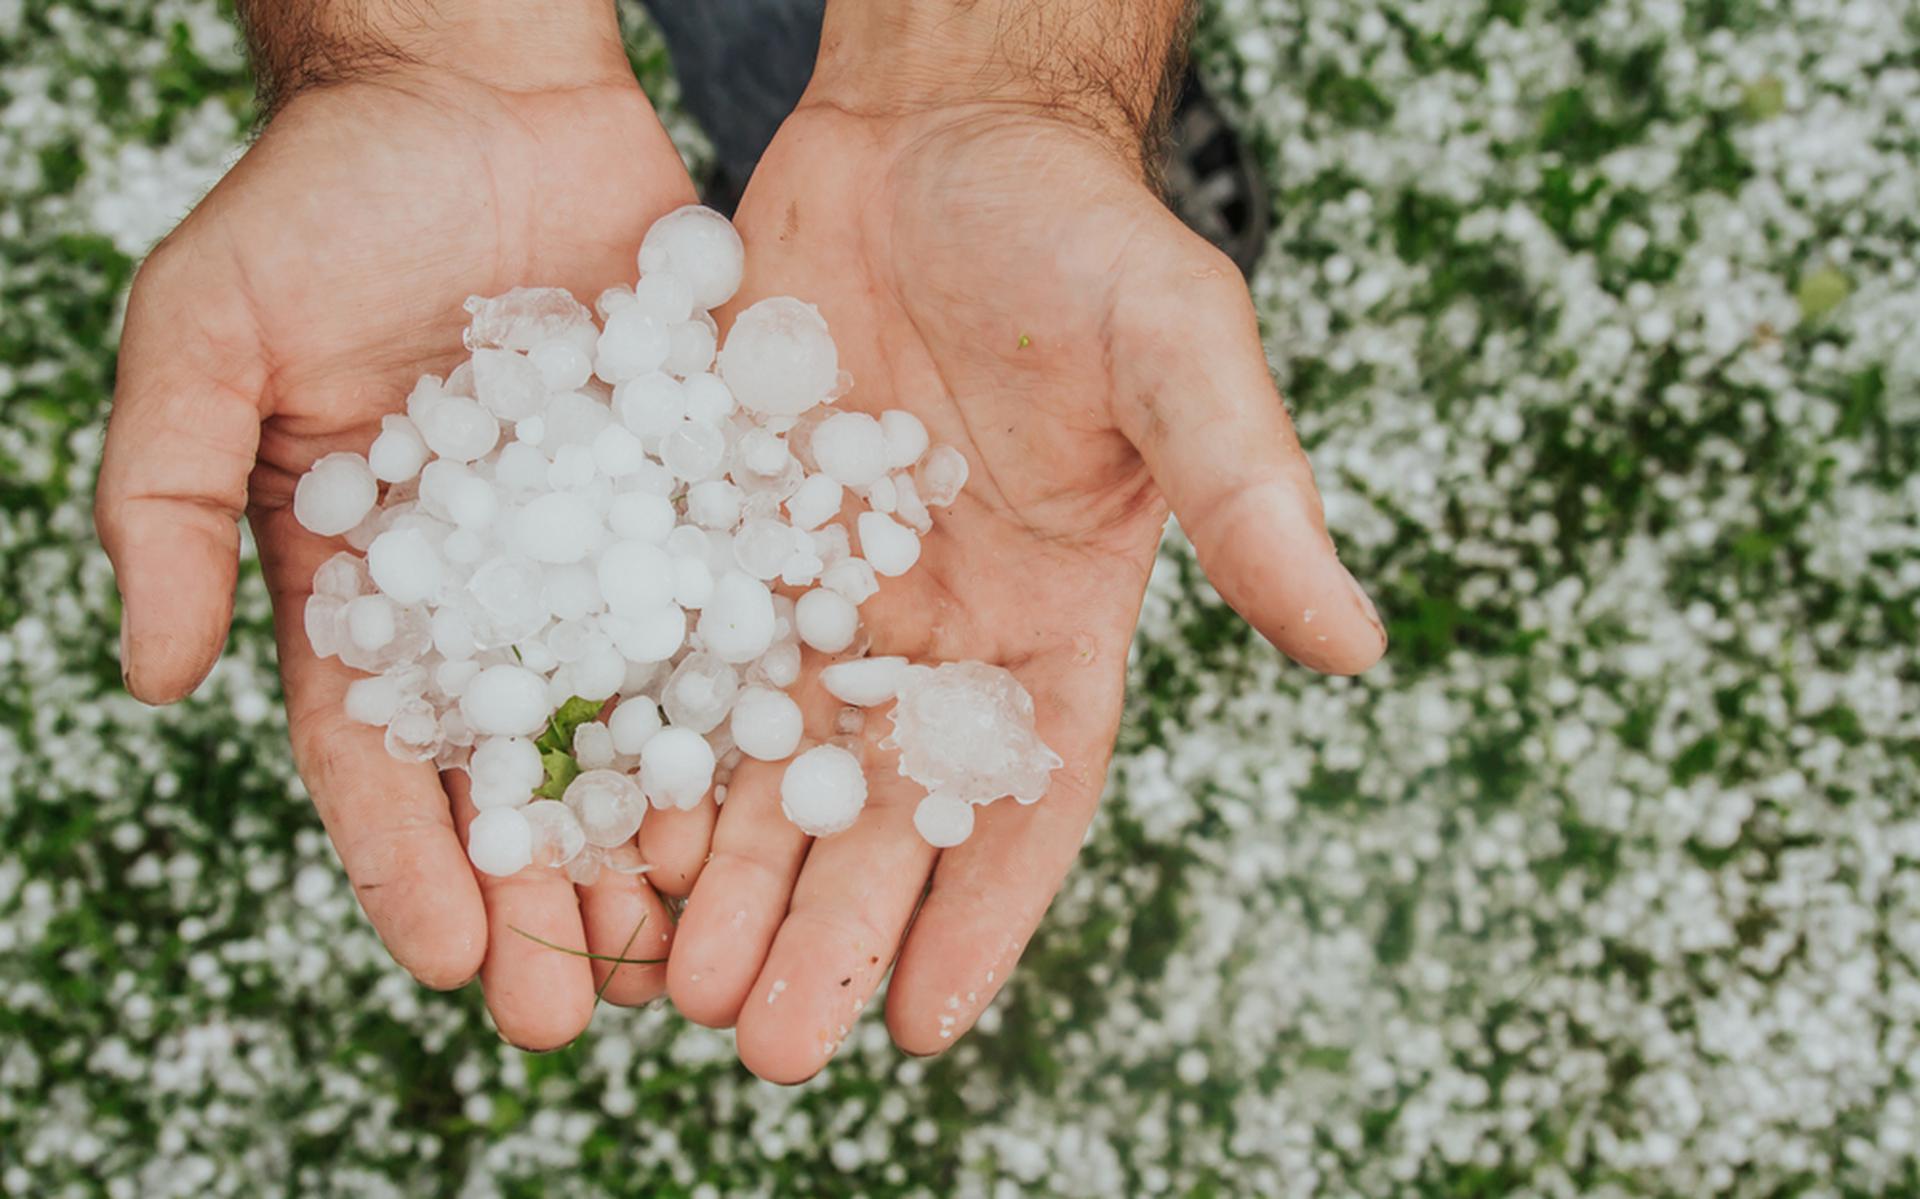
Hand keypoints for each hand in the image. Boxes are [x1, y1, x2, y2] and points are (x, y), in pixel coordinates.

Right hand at [94, 43, 697, 1046]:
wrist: (478, 96)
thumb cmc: (322, 203)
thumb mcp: (205, 337)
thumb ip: (163, 499)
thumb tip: (153, 679)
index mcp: (365, 585)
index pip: (380, 754)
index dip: (410, 860)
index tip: (450, 963)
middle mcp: (492, 590)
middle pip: (516, 771)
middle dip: (542, 894)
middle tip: (577, 1013)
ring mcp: (601, 552)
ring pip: (633, 724)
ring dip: (654, 839)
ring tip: (684, 948)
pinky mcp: (695, 498)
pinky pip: (727, 616)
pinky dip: (746, 711)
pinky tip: (776, 796)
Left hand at [663, 100, 1386, 1079]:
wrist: (935, 131)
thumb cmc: (1079, 234)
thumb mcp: (1178, 354)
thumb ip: (1250, 497)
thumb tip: (1357, 644)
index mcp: (1054, 618)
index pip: (1026, 796)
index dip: (979, 911)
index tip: (920, 1025)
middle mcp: (935, 628)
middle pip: (880, 809)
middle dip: (824, 925)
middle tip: (758, 1044)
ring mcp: (824, 586)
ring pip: (767, 759)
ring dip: (721, 872)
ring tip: (663, 979)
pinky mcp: (727, 532)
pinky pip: (681, 659)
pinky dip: (645, 747)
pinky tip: (597, 828)